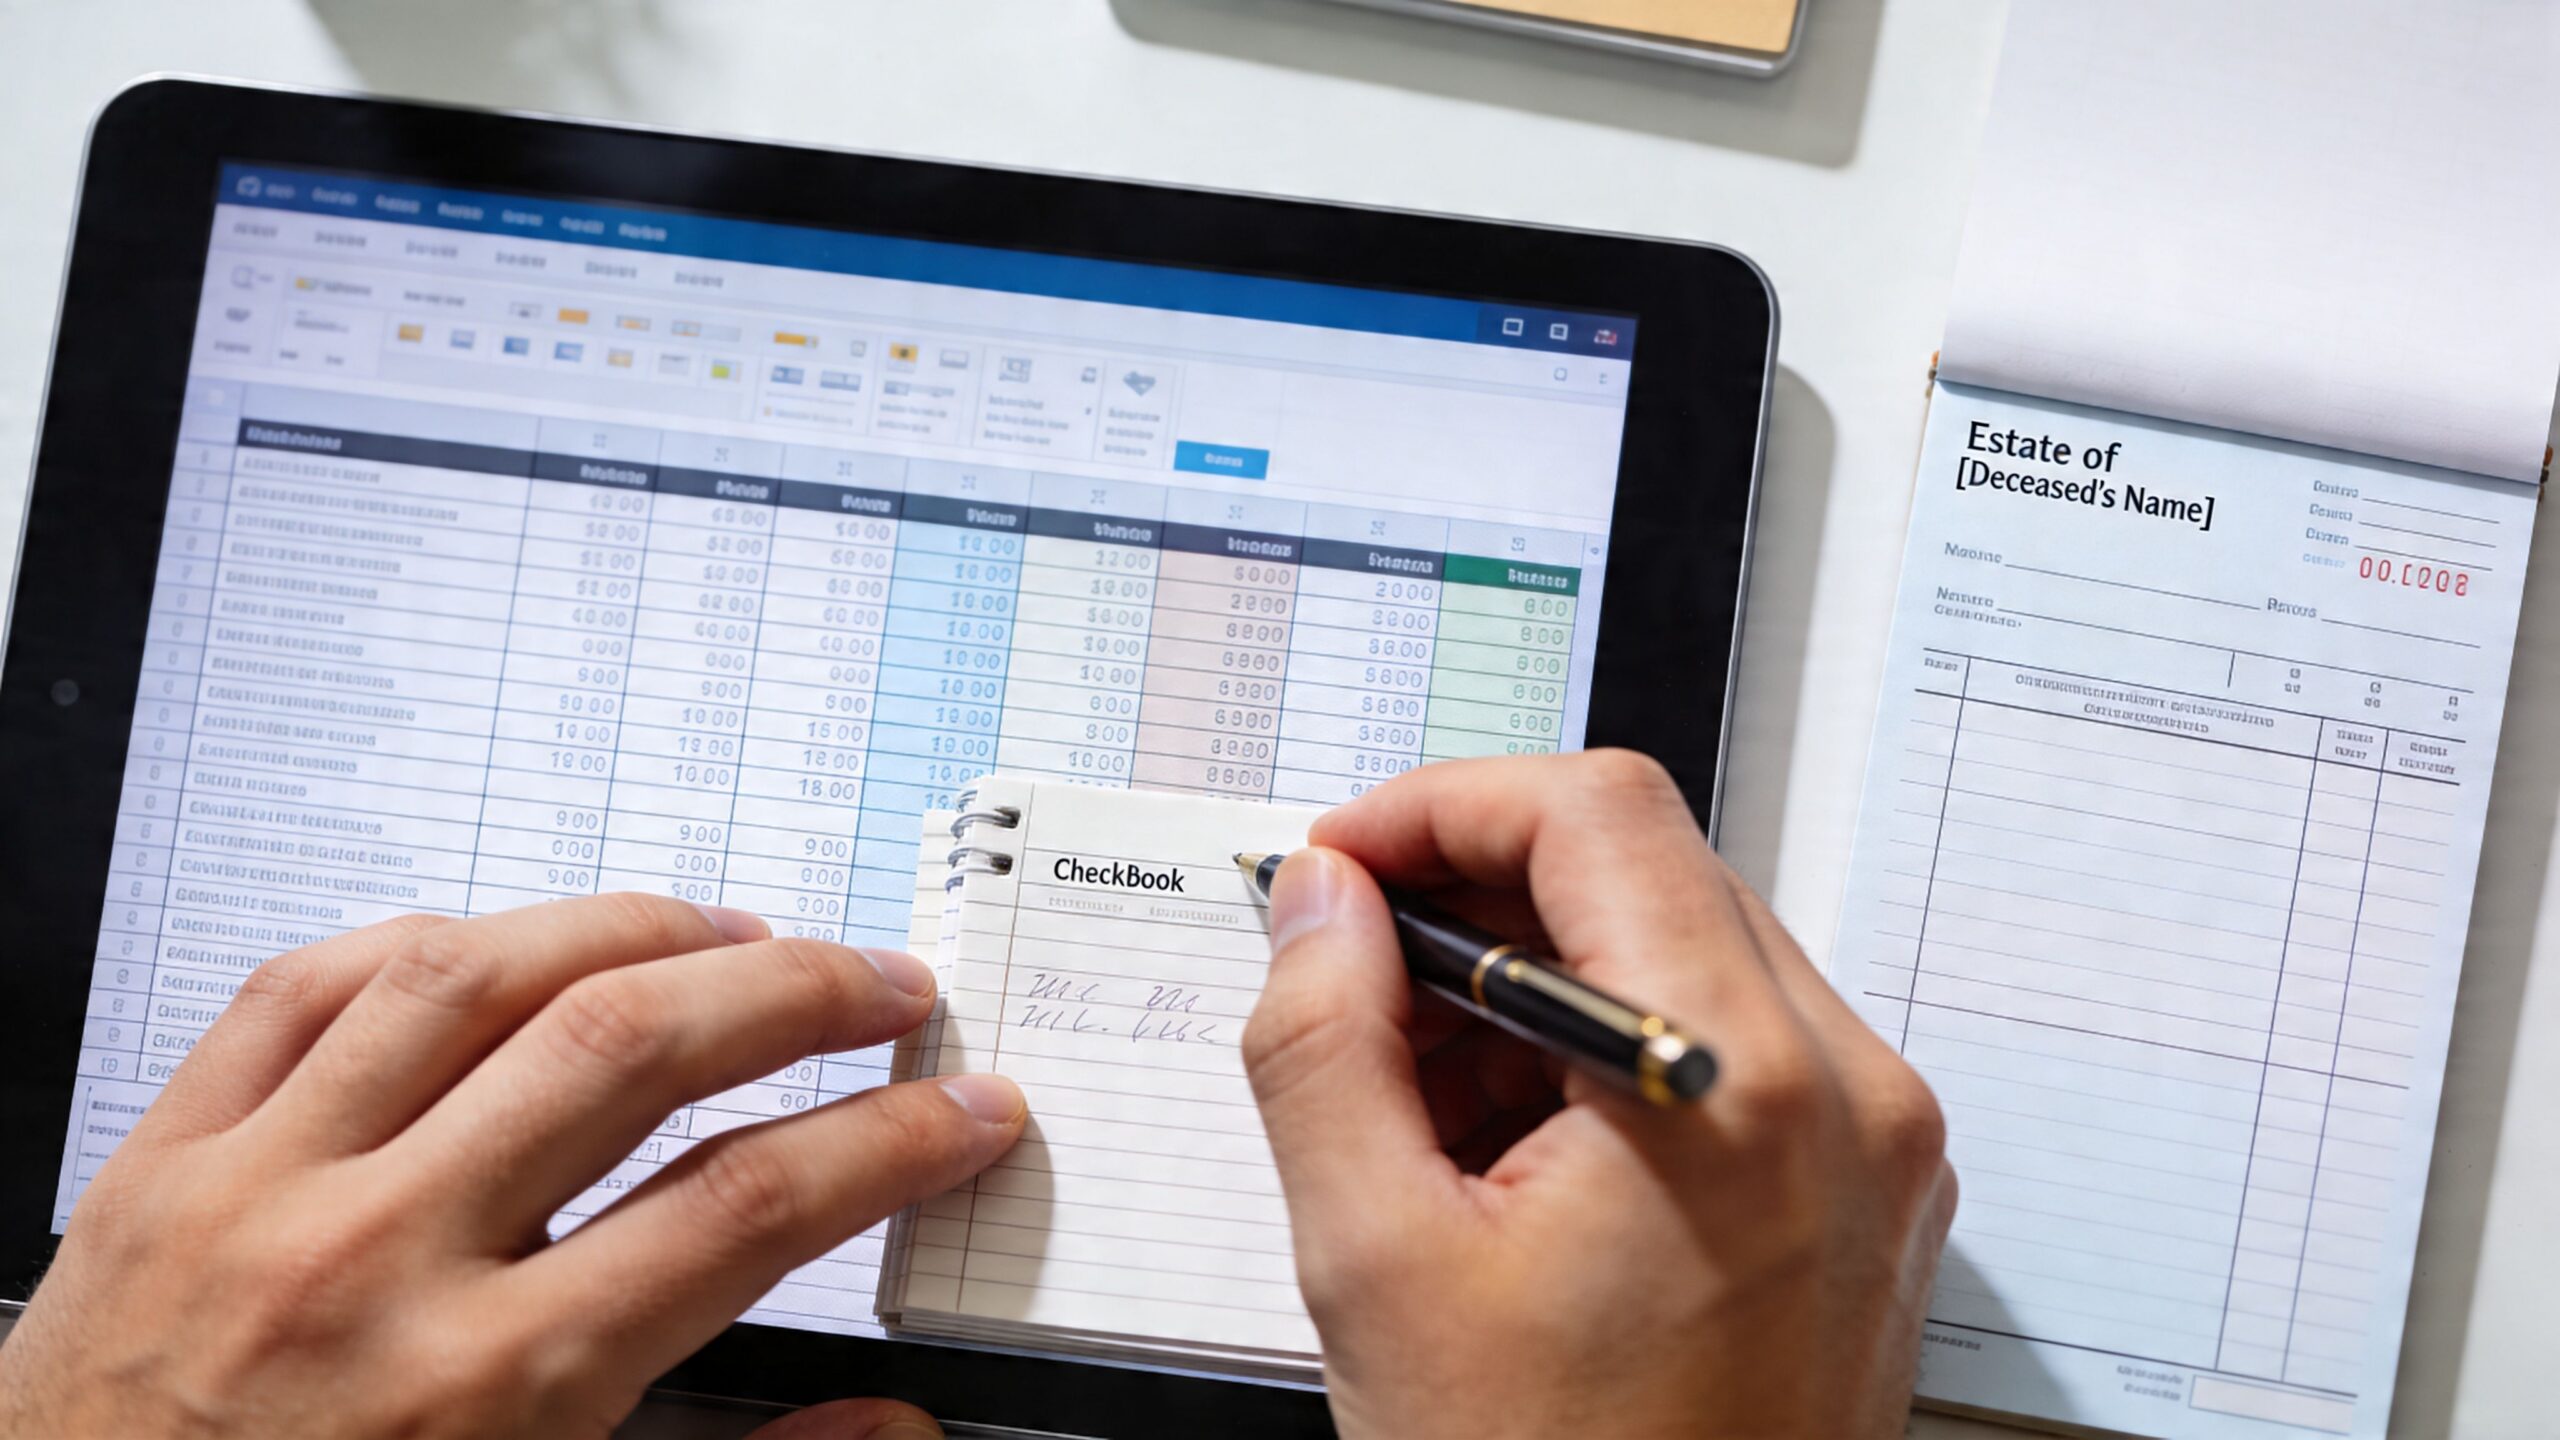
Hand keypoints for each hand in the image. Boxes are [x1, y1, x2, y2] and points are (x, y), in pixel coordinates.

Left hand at [0, 894, 1024, 1439]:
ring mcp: (259, 1192)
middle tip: (882, 986)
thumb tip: (897, 1428)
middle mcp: (377, 1265)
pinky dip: (427, 940)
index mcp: (489, 1393)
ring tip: (730, 931)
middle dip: (797, 992)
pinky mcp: (162, 1161)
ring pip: (476, 974)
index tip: (964, 1111)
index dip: (889, 1142)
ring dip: (633, 926)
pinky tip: (511, 941)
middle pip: (633, 1049)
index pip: (746, 1207)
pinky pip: (301, 985)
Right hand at [1242, 752, 1956, 1438]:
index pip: (1596, 814)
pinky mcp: (1867, 1193)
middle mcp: (1847, 1092)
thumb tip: (1318, 903)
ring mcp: (1875, 1145)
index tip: (1338, 870)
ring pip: (1685, 950)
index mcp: (1739, 1084)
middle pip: (1648, 871)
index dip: (1439, 808)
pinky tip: (1506, 1157)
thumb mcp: (1377, 1262)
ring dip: (1535, 983)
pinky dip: (1605, 1057)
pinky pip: (1731, 1047)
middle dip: (1475, 900)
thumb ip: (1323, 1044)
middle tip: (1351, 981)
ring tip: (1417, 1102)